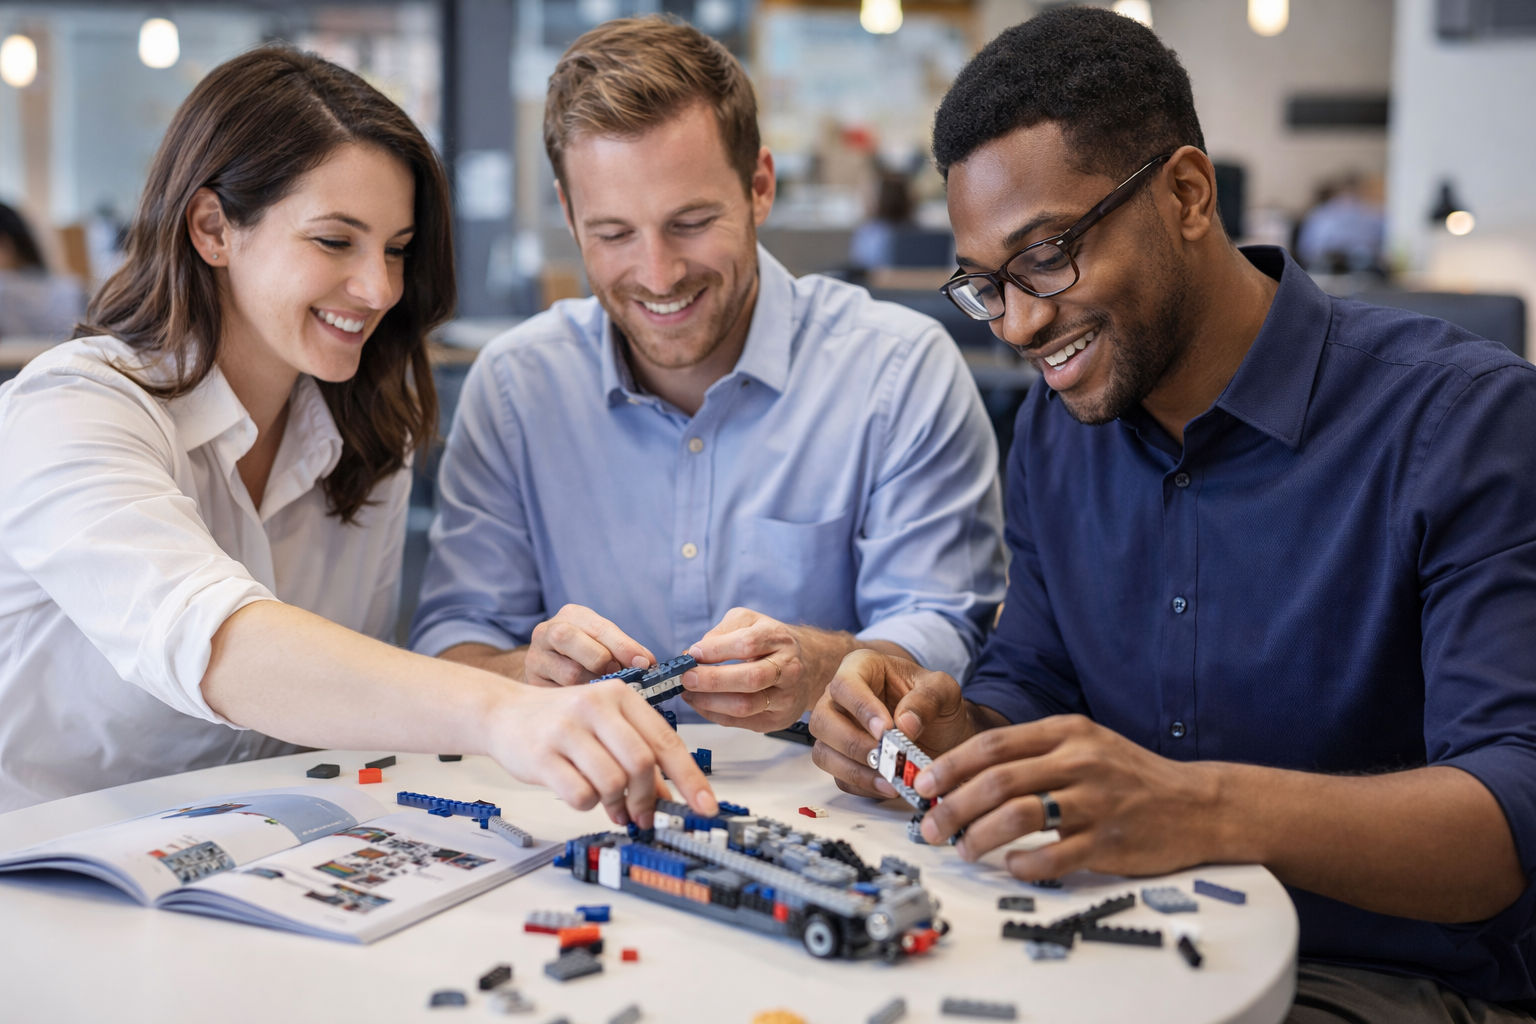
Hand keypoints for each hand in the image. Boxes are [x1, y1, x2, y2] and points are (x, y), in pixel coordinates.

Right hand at [486, 677, 717, 826]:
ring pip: (613, 782)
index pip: (667, 742)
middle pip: (642, 764)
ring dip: (616, 804)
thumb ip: (640, 755)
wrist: (504, 714)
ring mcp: (566, 729)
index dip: (690, 780)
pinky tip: (580, 794)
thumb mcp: (607, 727)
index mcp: (620, 696)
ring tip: (610, 805)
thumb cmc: (562, 722)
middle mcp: (595, 706)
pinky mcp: (541, 755)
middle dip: (647, 798)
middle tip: (644, 816)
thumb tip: (671, 798)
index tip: (705, 808)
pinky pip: (580, 795)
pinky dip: (587, 804)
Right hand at [525, 604, 654, 687]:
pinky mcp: (531, 683)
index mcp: (572, 615)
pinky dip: (579, 699)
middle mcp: (548, 630)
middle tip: (618, 674)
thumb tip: (648, 663)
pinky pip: (560, 694)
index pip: (599, 626)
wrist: (545, 674)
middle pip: (571, 639)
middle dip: (601, 659)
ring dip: (592, 683)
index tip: (644, 663)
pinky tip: (588, 701)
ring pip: (568, 671)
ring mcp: (535, 657)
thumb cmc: (583, 658)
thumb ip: (625, 651)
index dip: (624, 645)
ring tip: (604, 690)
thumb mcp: (603, 644)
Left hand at [680, 608, 835, 729]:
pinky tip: (701, 704)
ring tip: (689, 694)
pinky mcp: (778, 720)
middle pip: (750, 679)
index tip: (693, 653)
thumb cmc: (773, 643)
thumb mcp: (750, 622)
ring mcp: (785, 698)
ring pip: (745, 706)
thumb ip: (723, 631)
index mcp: (779, 639)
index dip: (716, 650)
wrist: (810, 665)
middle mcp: (788, 669)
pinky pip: (741, 722)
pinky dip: (715, 714)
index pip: (747, 644)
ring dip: (710, 702)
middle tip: (686, 678)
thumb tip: (697, 652)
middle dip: (712, 680)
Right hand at [808, 649, 973, 797]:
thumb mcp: (944, 691)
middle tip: (883, 756)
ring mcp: (837, 732)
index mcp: (861, 669)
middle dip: (852, 743)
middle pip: (822, 720)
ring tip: (889, 777)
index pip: (845, 684)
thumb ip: (928, 699)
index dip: (861, 708)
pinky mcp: (843, 761)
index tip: (885, 729)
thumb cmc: (936, 703)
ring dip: (854, 770)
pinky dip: (862, 786)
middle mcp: (841, 699)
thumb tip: (905, 723)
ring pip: (823, 753)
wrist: (944, 732)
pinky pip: (840, 778)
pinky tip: (888, 786)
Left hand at [915, 715, 1218, 880]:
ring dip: (980, 836)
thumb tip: (967, 776)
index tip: (923, 785)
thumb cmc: (1129, 776)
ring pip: (1019, 816)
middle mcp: (1079, 762)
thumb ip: (1033, 754)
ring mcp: (1095, 802)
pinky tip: (1011, 867)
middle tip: (931, 827)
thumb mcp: (1085, 745)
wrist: (1198, 804)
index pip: (993, 745)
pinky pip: (1053, 855)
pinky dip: (1023, 864)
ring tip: (964, 849)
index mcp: (1067, 733)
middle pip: (997, 782)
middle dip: (953, 806)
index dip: (950, 766)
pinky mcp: (1109, 842)